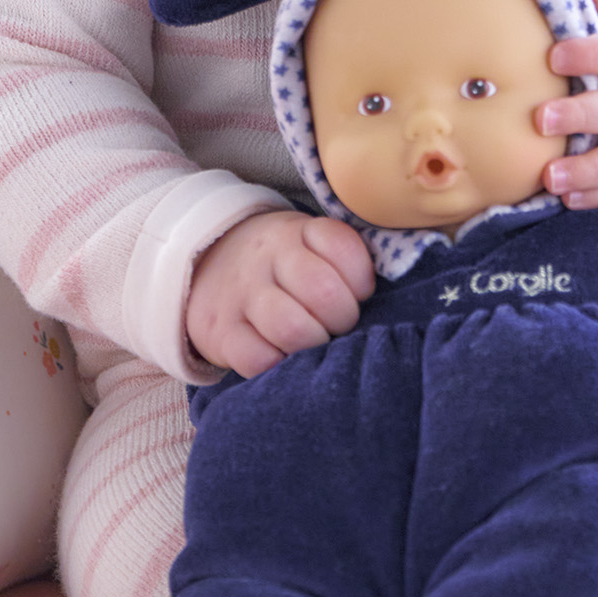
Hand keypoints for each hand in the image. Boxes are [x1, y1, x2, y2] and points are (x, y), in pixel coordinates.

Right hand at [185, 211, 372, 377]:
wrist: (206, 261)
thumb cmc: (280, 262)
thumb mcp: (307, 242)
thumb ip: (344, 257)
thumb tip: (391, 293)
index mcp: (297, 232)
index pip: (341, 246)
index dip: (361, 277)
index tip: (359, 292)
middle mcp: (268, 258)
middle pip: (322, 291)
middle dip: (343, 317)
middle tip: (338, 325)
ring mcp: (241, 294)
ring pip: (292, 327)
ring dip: (314, 343)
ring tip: (315, 342)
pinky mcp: (219, 331)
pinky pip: (256, 358)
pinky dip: (278, 364)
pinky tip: (283, 356)